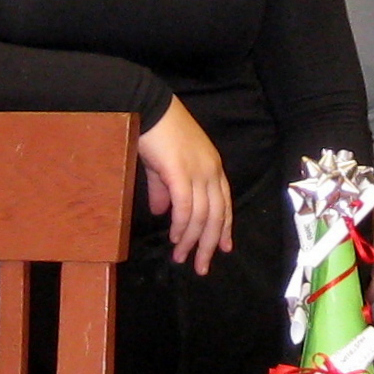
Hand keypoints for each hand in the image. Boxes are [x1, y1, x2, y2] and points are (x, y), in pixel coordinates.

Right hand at [138, 97, 233, 274]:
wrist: (148, 107)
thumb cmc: (157, 132)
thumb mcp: (165, 165)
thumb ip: (165, 190)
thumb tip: (161, 212)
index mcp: (212, 167)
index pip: (225, 203)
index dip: (225, 228)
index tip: (224, 248)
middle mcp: (211, 171)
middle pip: (217, 215)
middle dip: (211, 244)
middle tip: (202, 266)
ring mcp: (198, 171)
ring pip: (202, 216)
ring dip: (193, 240)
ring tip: (182, 257)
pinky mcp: (180, 172)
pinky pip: (186, 207)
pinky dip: (182, 226)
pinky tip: (176, 238)